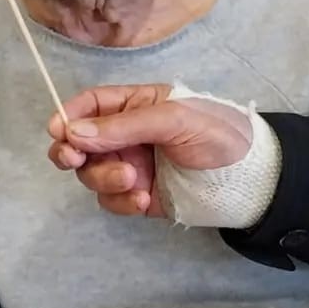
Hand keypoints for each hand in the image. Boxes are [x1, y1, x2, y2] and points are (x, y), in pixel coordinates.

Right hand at [46, 84, 251, 216]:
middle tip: (75, 160)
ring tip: (134, 181)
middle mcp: (131, 135)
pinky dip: (122, 202)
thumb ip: (125, 126)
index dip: (70, 116)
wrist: (249, 178)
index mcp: (140, 105)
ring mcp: (134, 165)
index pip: (92, 105)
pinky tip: (144, 200)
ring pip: (92, 174)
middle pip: (81, 143)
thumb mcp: (176, 120)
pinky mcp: (140, 194)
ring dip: (104, 179)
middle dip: (74, 153)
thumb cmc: (220, 135)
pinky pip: (112, 200)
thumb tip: (73, 131)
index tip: (59, 132)